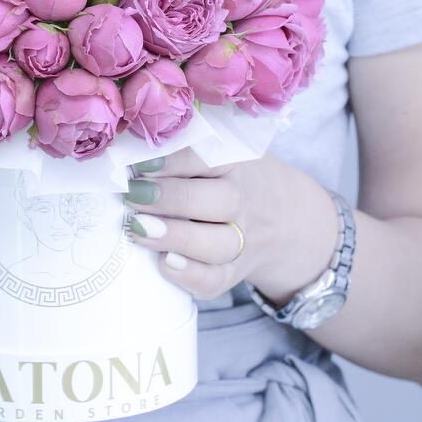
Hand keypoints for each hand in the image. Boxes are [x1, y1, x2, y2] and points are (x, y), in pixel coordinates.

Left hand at [124, 149, 339, 303]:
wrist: (291, 219)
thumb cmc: (237, 178)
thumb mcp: (229, 151)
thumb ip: (190, 145)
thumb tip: (131, 141)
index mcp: (239, 165)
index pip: (208, 160)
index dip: (173, 162)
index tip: (139, 164)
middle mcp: (243, 203)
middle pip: (215, 201)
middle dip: (171, 199)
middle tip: (132, 196)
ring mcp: (242, 241)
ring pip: (216, 244)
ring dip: (175, 238)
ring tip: (137, 229)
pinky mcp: (234, 272)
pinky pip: (216, 280)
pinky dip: (191, 276)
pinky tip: (165, 264)